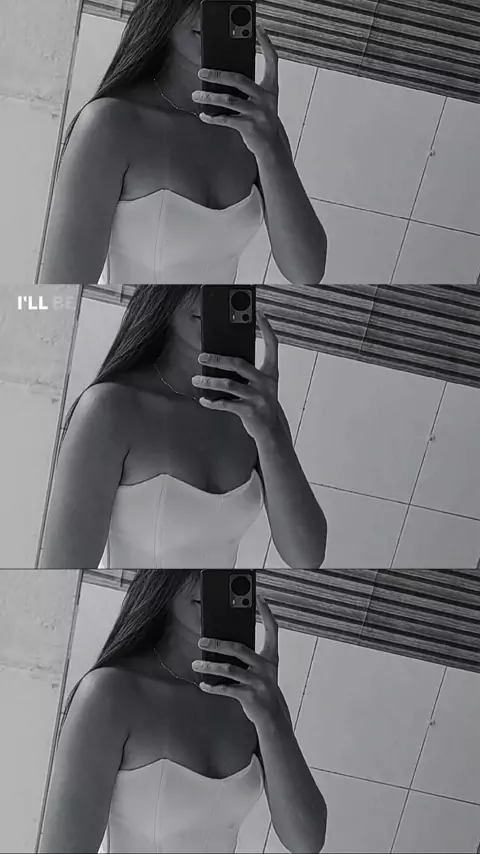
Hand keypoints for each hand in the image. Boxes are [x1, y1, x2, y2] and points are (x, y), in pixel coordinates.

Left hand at [192, 310, 281, 444]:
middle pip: (239, 364)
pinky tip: (203, 399)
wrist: (271, 429)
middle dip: (217, 359)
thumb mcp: (260, 384)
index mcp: (272, 372)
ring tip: (196, 379)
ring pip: (229, 384)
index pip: (273, 345)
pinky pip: (226, 404)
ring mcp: (259, 397)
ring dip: (209, 382)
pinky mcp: (250, 412)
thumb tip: (222, 357)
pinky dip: (212, 401)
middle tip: (201, 356)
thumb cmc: (261, 401)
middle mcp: (267, 382)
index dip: (268, 328)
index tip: (259, 313)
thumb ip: (248, 371)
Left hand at [193, 25, 280, 159]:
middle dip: (217, 74)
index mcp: (271, 87)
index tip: (258, 29)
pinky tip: (203, 114)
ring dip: (209, 97)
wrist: (271, 145)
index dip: (267, 44)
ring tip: (195, 94)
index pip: (272, 60)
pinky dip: (212, 117)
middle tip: (201, 71)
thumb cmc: (261, 117)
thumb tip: (222, 73)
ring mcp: (258, 113)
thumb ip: (248, 86)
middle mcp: (267, 98)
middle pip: (239, 80)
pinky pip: (226, 120)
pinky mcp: (250, 127)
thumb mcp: (261, 99)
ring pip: (229, 100)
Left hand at [193, 595, 285, 730]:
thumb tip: (223, 640)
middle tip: (201, 642)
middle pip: (239, 648)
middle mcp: (267, 666)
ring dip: (210, 667)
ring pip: (230, 670)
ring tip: (195, 665)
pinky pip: (227, 689)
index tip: (259, 597)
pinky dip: (213, 687)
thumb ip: (249, 654)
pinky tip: (203, 684)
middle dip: (218, 644)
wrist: (272, 714)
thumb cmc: (262, 685)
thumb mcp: (262, 667)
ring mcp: (259, 682)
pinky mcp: (250, 696)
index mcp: (271, 655)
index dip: (267, 612)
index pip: (272, 629)